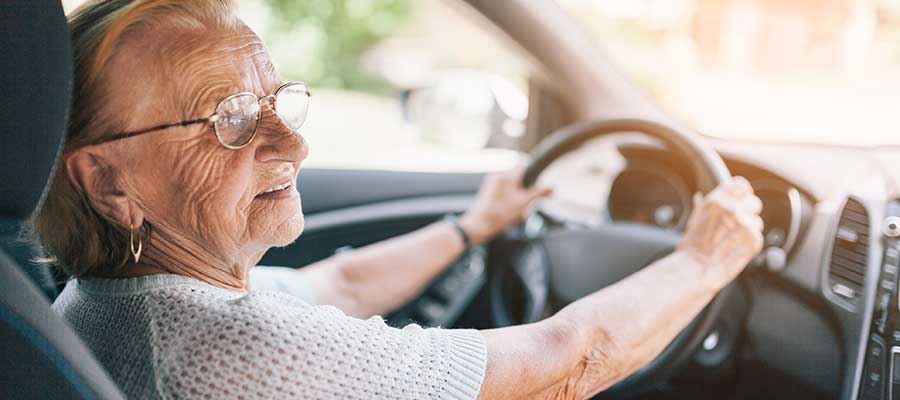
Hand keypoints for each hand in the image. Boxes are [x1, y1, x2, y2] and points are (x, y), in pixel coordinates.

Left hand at [460, 168, 551, 243]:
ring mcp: (492, 183)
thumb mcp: (523, 203)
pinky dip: (510, 199)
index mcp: (506, 175)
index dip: (533, 171)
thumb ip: (538, 193)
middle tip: (527, 202)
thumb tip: (551, 187)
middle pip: (519, 177)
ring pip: (512, 185)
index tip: (539, 179)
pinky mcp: (489, 191)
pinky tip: (511, 212)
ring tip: (518, 211)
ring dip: (518, 196)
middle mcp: (498, 176)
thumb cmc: (499, 214)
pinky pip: (504, 191)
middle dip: (526, 189)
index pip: (524, 164)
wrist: (480, 225)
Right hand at [677, 176, 763, 290]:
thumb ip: (702, 207)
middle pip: (754, 202)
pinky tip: (735, 250)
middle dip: (747, 212)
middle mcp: (733, 210)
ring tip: (732, 242)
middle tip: (736, 225)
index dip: (742, 193)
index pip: (740, 185)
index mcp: (716, 201)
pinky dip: (750, 243)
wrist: (696, 270)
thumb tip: (699, 197)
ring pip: (757, 222)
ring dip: (748, 230)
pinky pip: (758, 237)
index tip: (741, 199)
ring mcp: (745, 225)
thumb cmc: (690, 248)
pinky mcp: (754, 240)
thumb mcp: (692, 221)